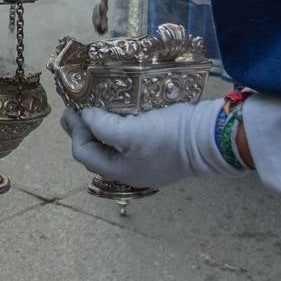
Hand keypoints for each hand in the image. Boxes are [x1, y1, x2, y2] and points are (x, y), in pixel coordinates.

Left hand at [61, 100, 244, 188]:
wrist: (210, 139)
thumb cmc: (169, 136)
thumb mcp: (132, 132)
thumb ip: (103, 127)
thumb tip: (86, 117)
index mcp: (119, 171)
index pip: (83, 153)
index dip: (74, 131)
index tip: (71, 109)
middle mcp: (129, 171)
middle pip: (96, 152)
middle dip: (84, 131)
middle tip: (76, 110)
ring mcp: (145, 164)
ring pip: (112, 147)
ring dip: (100, 129)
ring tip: (95, 110)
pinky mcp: (158, 153)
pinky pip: (128, 143)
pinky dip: (117, 129)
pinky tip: (120, 116)